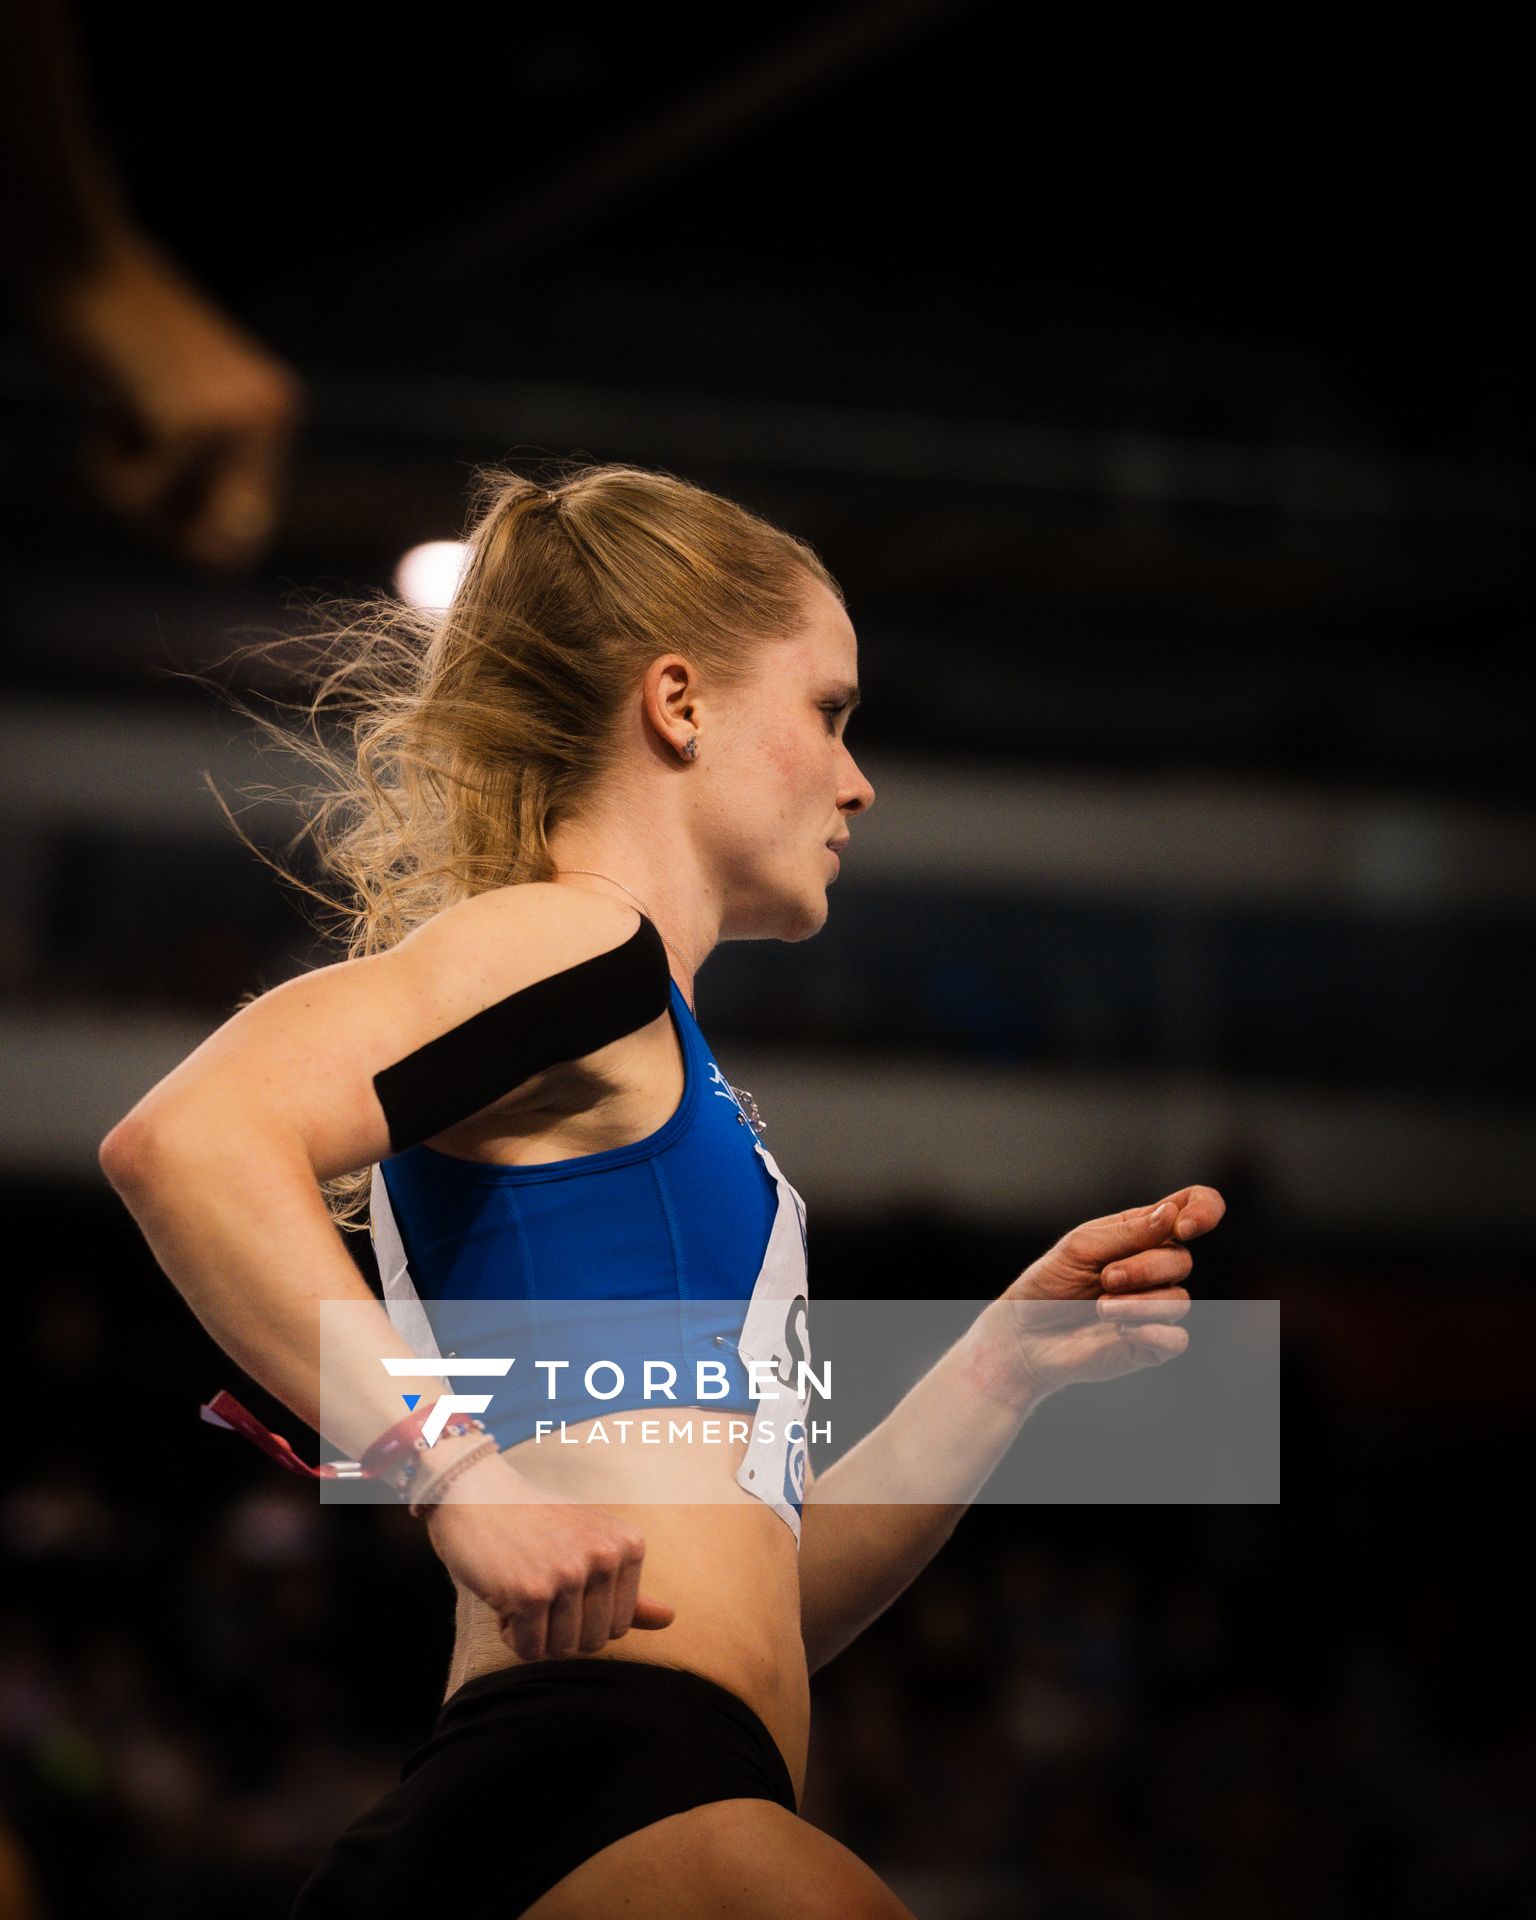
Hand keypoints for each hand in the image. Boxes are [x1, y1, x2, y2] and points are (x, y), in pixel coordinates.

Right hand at [32, 230, 305, 572]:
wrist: (71, 250)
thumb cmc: (103, 329)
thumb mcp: (168, 406)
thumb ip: (202, 470)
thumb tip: (224, 555)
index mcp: (273, 412)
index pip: (248, 532)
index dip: (189, 533)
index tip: (148, 478)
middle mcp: (271, 415)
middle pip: (222, 549)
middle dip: (161, 523)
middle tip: (127, 450)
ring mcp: (240, 420)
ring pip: (173, 526)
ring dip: (122, 485)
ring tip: (114, 411)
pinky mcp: (194, 424)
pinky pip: (140, 497)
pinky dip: (105, 466)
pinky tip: (107, 403)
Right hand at [422, 1450, 676, 1660]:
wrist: (470, 1489)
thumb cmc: (529, 1521)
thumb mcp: (587, 1544)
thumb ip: (626, 1588)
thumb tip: (670, 1620)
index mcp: (628, 1545)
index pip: (621, 1625)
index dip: (582, 1614)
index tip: (560, 1575)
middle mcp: (606, 1557)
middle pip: (594, 1643)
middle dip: (559, 1628)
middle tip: (537, 1582)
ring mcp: (570, 1574)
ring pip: (561, 1650)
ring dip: (533, 1631)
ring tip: (520, 1584)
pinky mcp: (531, 1592)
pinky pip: (528, 1650)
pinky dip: (510, 1633)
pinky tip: (502, 1592)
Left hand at [982, 1185, 1224, 1402]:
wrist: (1025, 1334)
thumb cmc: (1050, 1284)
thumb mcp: (1081, 1247)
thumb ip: (1128, 1232)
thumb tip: (1172, 1214)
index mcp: (1143, 1233)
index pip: (1194, 1208)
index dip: (1203, 1211)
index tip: (1182, 1227)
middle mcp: (1156, 1268)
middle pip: (1182, 1260)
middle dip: (1143, 1268)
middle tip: (1105, 1278)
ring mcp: (1155, 1308)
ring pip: (1179, 1300)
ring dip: (1138, 1304)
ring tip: (1100, 1307)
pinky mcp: (1151, 1345)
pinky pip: (1176, 1339)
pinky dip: (1151, 1332)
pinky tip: (1121, 1332)